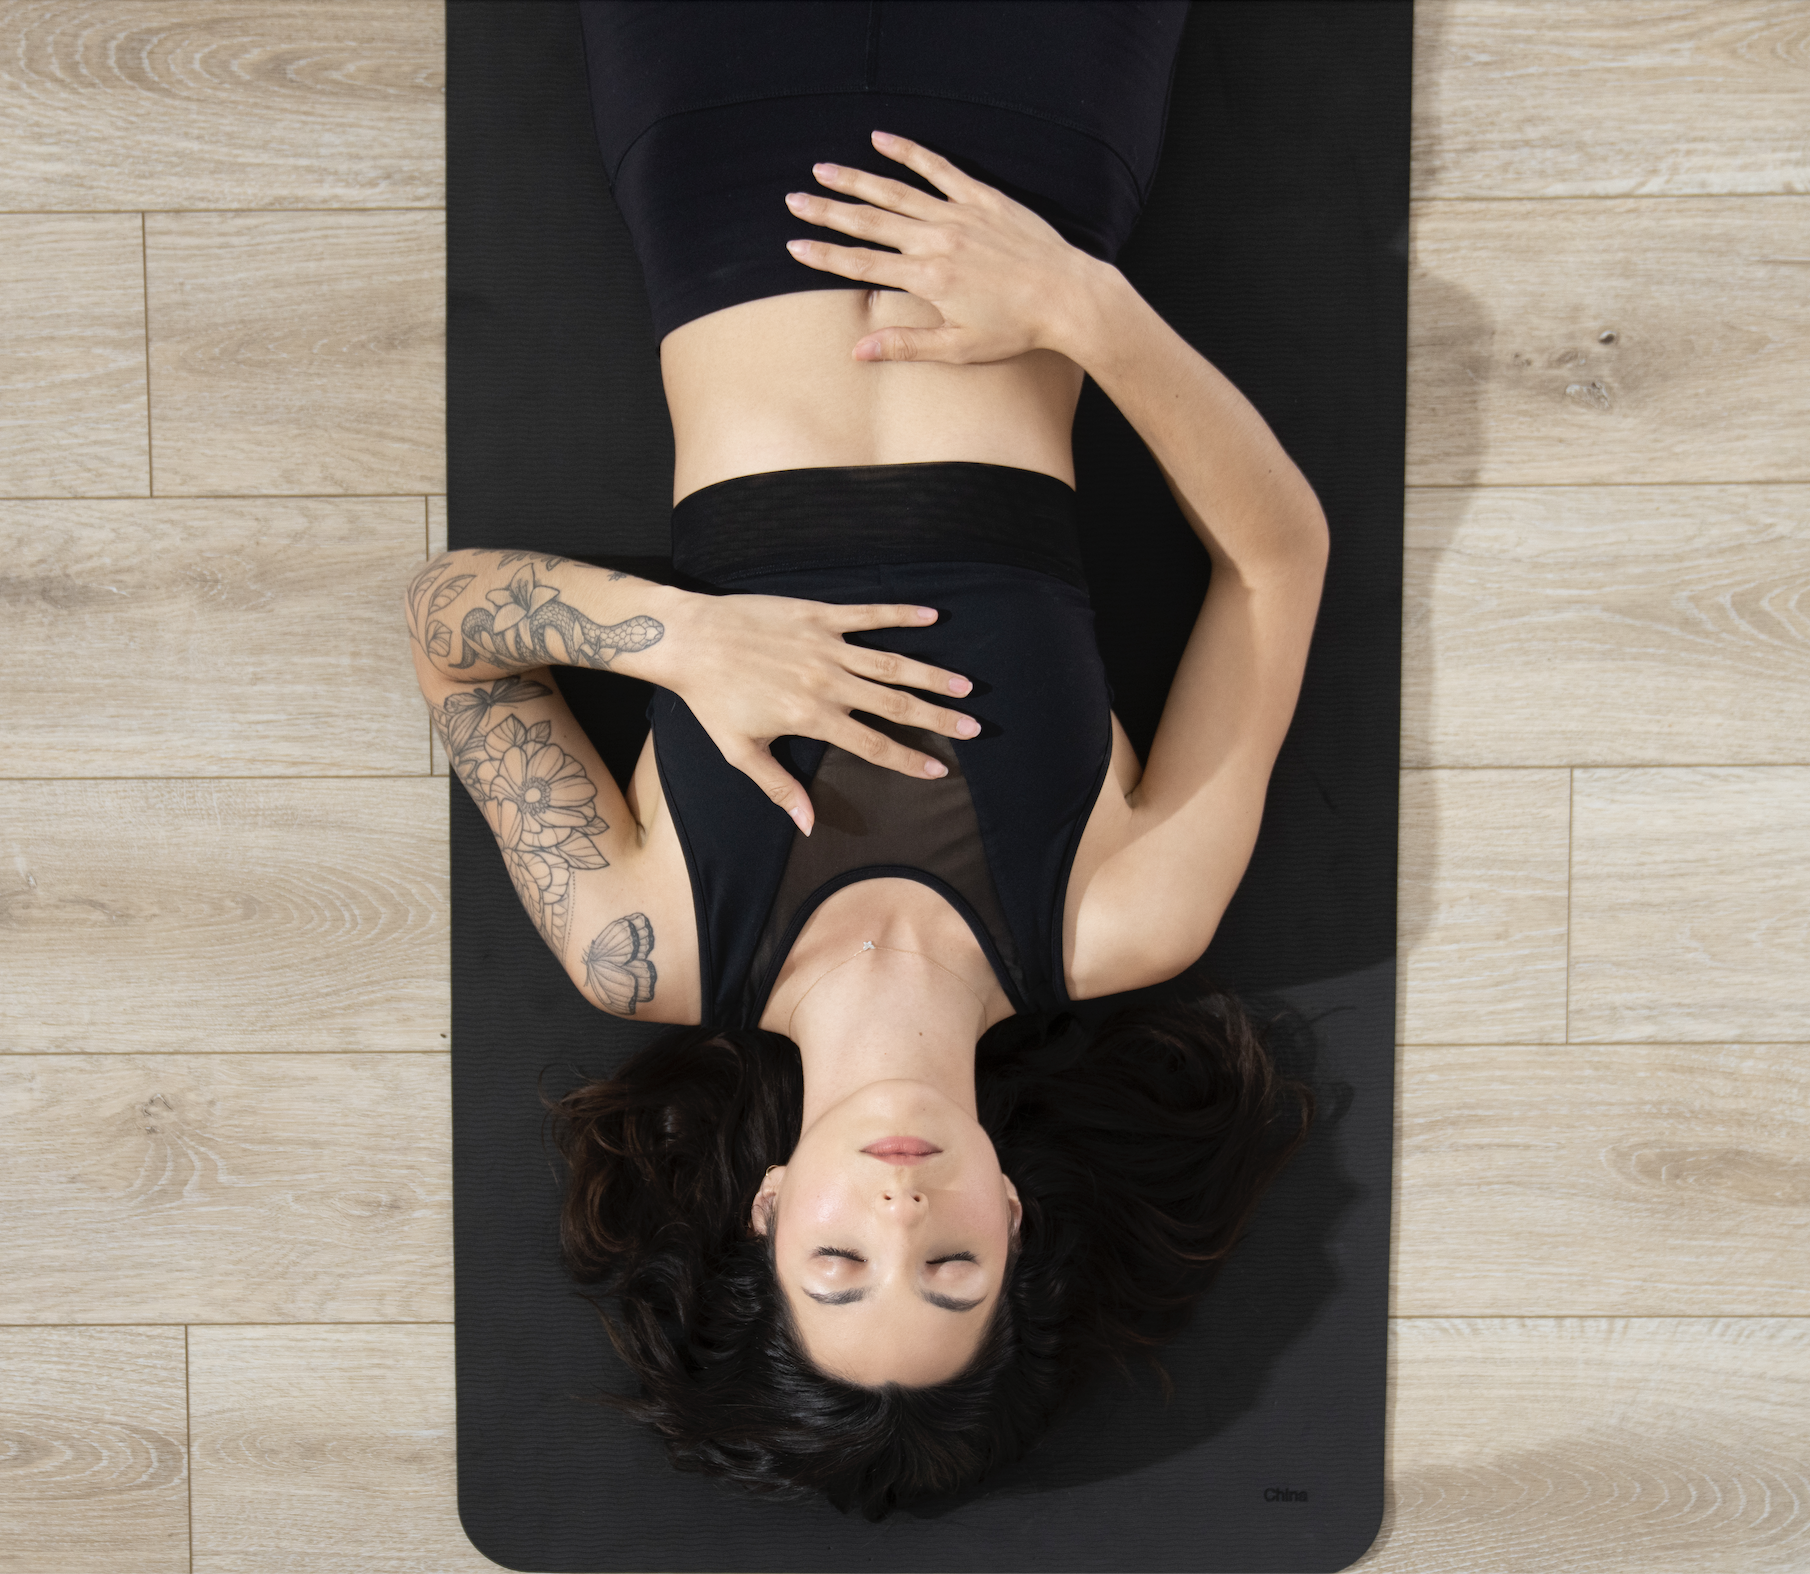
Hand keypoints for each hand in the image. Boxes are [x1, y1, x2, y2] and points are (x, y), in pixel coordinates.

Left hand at [666, 591, 978, 834]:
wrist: (689, 640)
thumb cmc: (712, 700)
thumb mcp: (740, 751)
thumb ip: (779, 787)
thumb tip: (809, 826)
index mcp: (812, 717)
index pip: (873, 745)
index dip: (909, 760)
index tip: (940, 769)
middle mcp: (827, 682)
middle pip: (895, 705)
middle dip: (937, 718)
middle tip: (973, 727)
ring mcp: (826, 646)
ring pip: (891, 662)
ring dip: (930, 675)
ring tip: (964, 685)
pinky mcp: (818, 615)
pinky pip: (867, 614)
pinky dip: (900, 614)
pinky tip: (931, 617)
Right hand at [782, 130, 1103, 364]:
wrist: (1068, 296)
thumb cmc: (1016, 329)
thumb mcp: (959, 348)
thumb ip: (906, 345)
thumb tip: (858, 350)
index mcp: (928, 279)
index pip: (862, 265)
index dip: (824, 256)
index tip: (794, 246)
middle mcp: (937, 241)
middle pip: (869, 222)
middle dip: (827, 212)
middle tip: (793, 200)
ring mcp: (959, 214)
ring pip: (896, 191)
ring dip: (856, 179)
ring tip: (822, 169)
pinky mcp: (982, 198)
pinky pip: (938, 168)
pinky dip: (908, 152)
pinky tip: (881, 139)